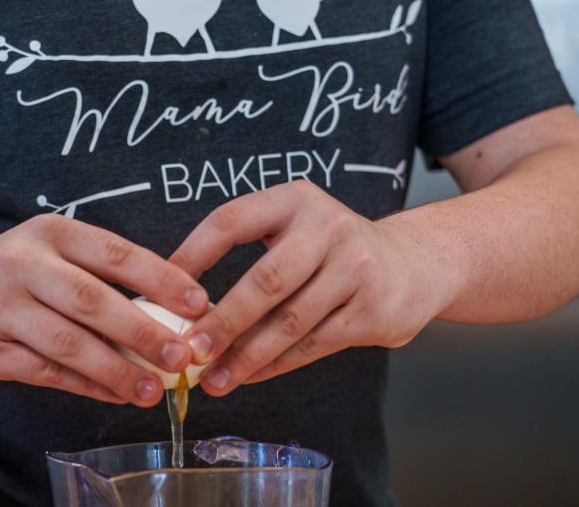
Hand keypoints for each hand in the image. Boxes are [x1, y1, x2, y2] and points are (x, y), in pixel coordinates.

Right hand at [0, 214, 208, 405]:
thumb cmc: (6, 271)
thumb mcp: (47, 252)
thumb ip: (98, 277)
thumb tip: (167, 317)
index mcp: (50, 233)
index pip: (116, 253)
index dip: (161, 279)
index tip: (198, 303)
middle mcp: (21, 264)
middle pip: (92, 300)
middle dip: (143, 333)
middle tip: (183, 357)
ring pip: (68, 344)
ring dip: (117, 370)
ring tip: (153, 389)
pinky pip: (45, 372)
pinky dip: (85, 385)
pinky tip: (115, 393)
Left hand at [169, 181, 460, 395]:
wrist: (416, 263)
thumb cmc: (333, 250)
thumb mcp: (296, 229)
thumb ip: (250, 252)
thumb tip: (183, 305)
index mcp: (295, 200)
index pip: (231, 221)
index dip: (192, 256)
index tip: (162, 293)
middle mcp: (328, 227)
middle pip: (265, 280)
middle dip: (222, 321)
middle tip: (189, 349)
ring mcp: (356, 269)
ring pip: (290, 322)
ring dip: (245, 356)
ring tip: (213, 378)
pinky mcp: (373, 310)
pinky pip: (313, 345)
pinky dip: (275, 365)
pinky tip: (249, 376)